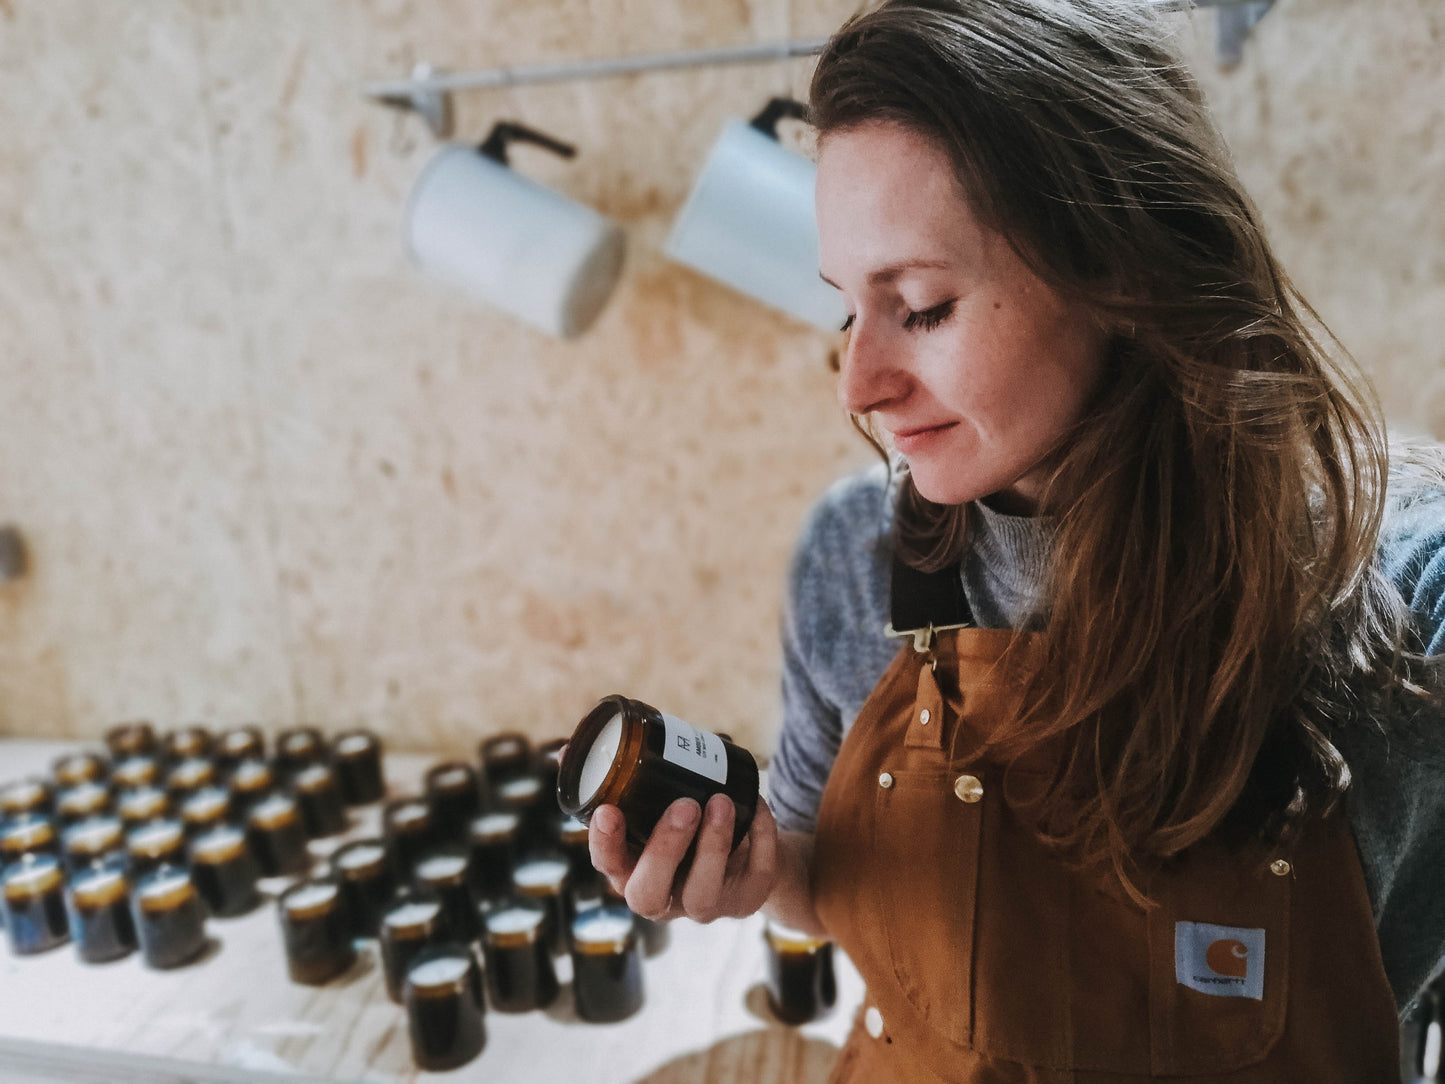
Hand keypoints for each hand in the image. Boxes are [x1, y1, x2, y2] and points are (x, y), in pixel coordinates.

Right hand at [587, 793, 778, 923]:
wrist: (747, 854)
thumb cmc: (685, 824)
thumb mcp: (651, 805)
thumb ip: (616, 781)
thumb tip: (564, 751)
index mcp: (632, 871)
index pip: (609, 866)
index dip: (605, 844)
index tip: (608, 810)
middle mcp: (664, 896)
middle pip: (649, 894)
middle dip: (665, 850)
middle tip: (685, 806)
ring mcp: (704, 905)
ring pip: (702, 895)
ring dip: (713, 846)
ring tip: (722, 802)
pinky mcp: (746, 899)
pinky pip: (755, 877)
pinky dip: (761, 838)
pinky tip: (757, 804)